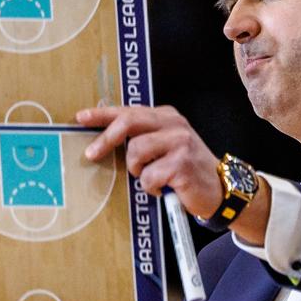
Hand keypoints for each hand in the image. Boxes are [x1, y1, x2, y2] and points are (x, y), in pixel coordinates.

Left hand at [78, 104, 223, 221]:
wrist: (220, 190)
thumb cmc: (187, 170)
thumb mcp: (167, 146)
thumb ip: (143, 137)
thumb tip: (105, 139)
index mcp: (167, 117)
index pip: (129, 111)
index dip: (102, 114)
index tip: (80, 118)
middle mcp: (174, 124)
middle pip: (129, 122)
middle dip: (106, 139)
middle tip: (91, 155)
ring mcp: (180, 142)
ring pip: (136, 152)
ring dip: (138, 171)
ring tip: (152, 178)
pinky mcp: (182, 164)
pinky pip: (149, 177)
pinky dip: (152, 188)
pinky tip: (165, 188)